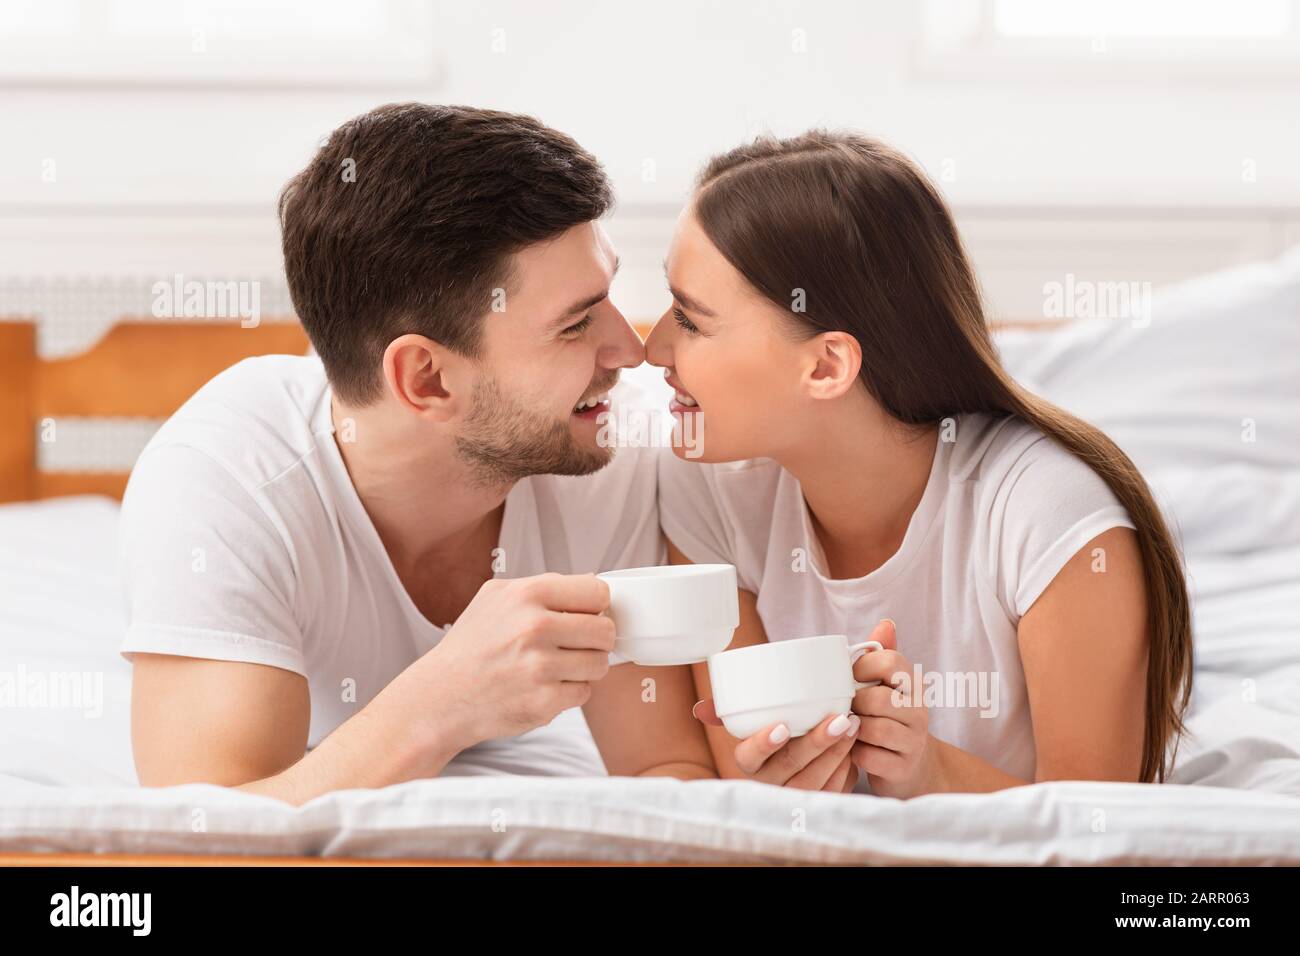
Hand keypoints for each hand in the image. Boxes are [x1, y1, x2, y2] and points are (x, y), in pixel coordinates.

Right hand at [386, 573, 615, 755]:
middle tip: (575, 645)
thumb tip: (593, 582)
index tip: (587, 615)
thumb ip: (544, 585)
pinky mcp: (543, 702)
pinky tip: (544, 686)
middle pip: (606, 630)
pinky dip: (569, 692)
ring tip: (557, 667)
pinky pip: (584, 693)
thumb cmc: (470, 646)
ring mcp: (540, 667)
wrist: (440, 697)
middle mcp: (535, 627)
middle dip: (596, 639)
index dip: (596, 606)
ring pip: (600, 664)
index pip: (598, 592)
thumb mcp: (495, 597)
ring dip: (584, 668)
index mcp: (527, 594)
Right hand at [693, 700, 859, 791]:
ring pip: (816, 781)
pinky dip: (845, 771)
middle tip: (840, 719)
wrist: (790, 775)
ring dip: (837, 753)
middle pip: (792, 767)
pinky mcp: (817, 806)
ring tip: (852, 726)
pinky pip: (832, 792)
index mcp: (748, 763)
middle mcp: (768, 784)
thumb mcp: (747, 730)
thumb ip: (726, 714)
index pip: (749, 756)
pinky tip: (852, 750)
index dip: (764, 743)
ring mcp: (793, 798)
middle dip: (818, 742)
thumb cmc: (772, 741)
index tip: (783, 727)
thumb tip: (699, 709)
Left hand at [849, 619, 939, 797]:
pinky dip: (854, 754)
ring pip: (875, 728)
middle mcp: (919, 710)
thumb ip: (881, 655)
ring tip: (848, 728)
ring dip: (853, 729)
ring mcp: (914, 740)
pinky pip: (870, 756)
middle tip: (846, 708)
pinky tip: (852, 751)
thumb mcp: (886, 685)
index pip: (890, 661)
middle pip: (878, 697)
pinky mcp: (903, 768)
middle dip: (854, 703)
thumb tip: (886, 623)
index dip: (862, 668)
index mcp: (912, 683)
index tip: (850, 678)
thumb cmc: (887, 718)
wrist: (910, 766)